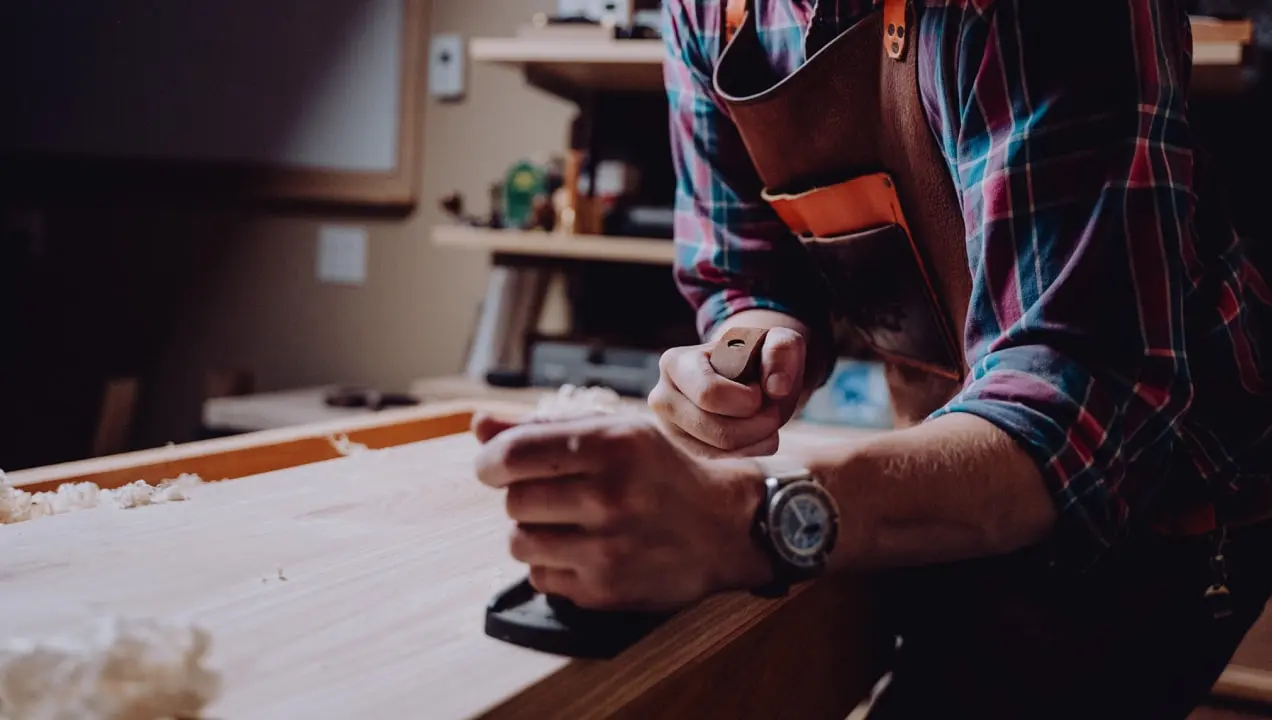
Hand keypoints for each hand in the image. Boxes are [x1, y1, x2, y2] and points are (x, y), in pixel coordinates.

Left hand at [473, 412, 768, 610]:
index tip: (495, 467)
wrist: (725, 526)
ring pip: (519, 542)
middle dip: (524, 496)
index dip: (490, 462)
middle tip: (556, 495)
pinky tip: (584, 551)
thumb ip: (541, 428)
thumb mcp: (613, 433)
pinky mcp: (605, 590)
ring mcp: (607, 548)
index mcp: (610, 444)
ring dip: (533, 532)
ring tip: (569, 523)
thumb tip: (477, 426)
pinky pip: (540, 578)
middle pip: (513, 501)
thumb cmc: (660, 472)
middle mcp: (609, 495)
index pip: (511, 454)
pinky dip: (552, 565)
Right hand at [648, 327, 807, 457]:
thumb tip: (777, 387)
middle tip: (774, 411)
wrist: (746, 372)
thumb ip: (781, 350)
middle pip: (714, 430)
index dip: (747, 400)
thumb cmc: (758, 354)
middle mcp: (663, 397)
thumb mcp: (776, 340)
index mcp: (676, 362)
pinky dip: (749, 450)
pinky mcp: (685, 446)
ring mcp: (671, 426)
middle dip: (756, 425)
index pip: (709, 394)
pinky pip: (720, 460)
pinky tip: (760, 433)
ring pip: (717, 450)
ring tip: (768, 419)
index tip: (761, 389)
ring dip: (756, 439)